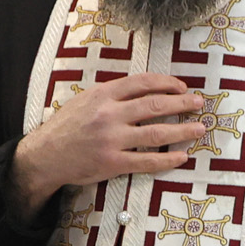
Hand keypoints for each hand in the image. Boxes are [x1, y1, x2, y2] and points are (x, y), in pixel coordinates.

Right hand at [13, 71, 209, 214]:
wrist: (45, 155)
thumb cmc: (67, 126)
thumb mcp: (86, 100)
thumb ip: (113, 94)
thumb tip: (145, 90)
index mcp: (103, 94)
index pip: (143, 82)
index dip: (167, 83)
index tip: (182, 87)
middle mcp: (109, 114)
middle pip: (155, 105)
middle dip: (182, 103)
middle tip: (199, 104)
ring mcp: (112, 140)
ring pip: (156, 132)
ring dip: (182, 130)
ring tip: (199, 129)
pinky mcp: (112, 163)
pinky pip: (147, 160)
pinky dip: (168, 159)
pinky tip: (182, 156)